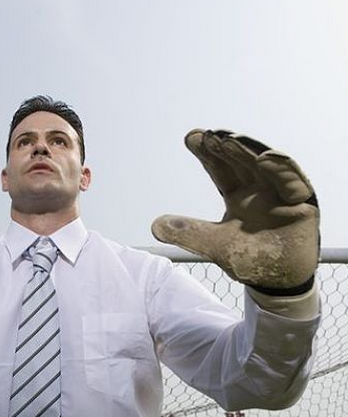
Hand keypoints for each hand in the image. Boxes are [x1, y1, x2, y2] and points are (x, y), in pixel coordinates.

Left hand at [152, 129, 318, 288]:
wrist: (279, 282)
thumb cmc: (250, 259)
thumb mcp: (215, 245)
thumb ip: (189, 233)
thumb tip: (155, 225)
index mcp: (238, 195)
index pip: (220, 169)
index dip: (207, 154)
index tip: (191, 137)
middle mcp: (259, 190)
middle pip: (241, 162)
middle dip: (226, 147)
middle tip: (209, 135)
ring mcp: (281, 195)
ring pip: (266, 166)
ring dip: (249, 152)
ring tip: (231, 139)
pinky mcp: (302, 204)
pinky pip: (292, 183)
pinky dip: (280, 170)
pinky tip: (265, 158)